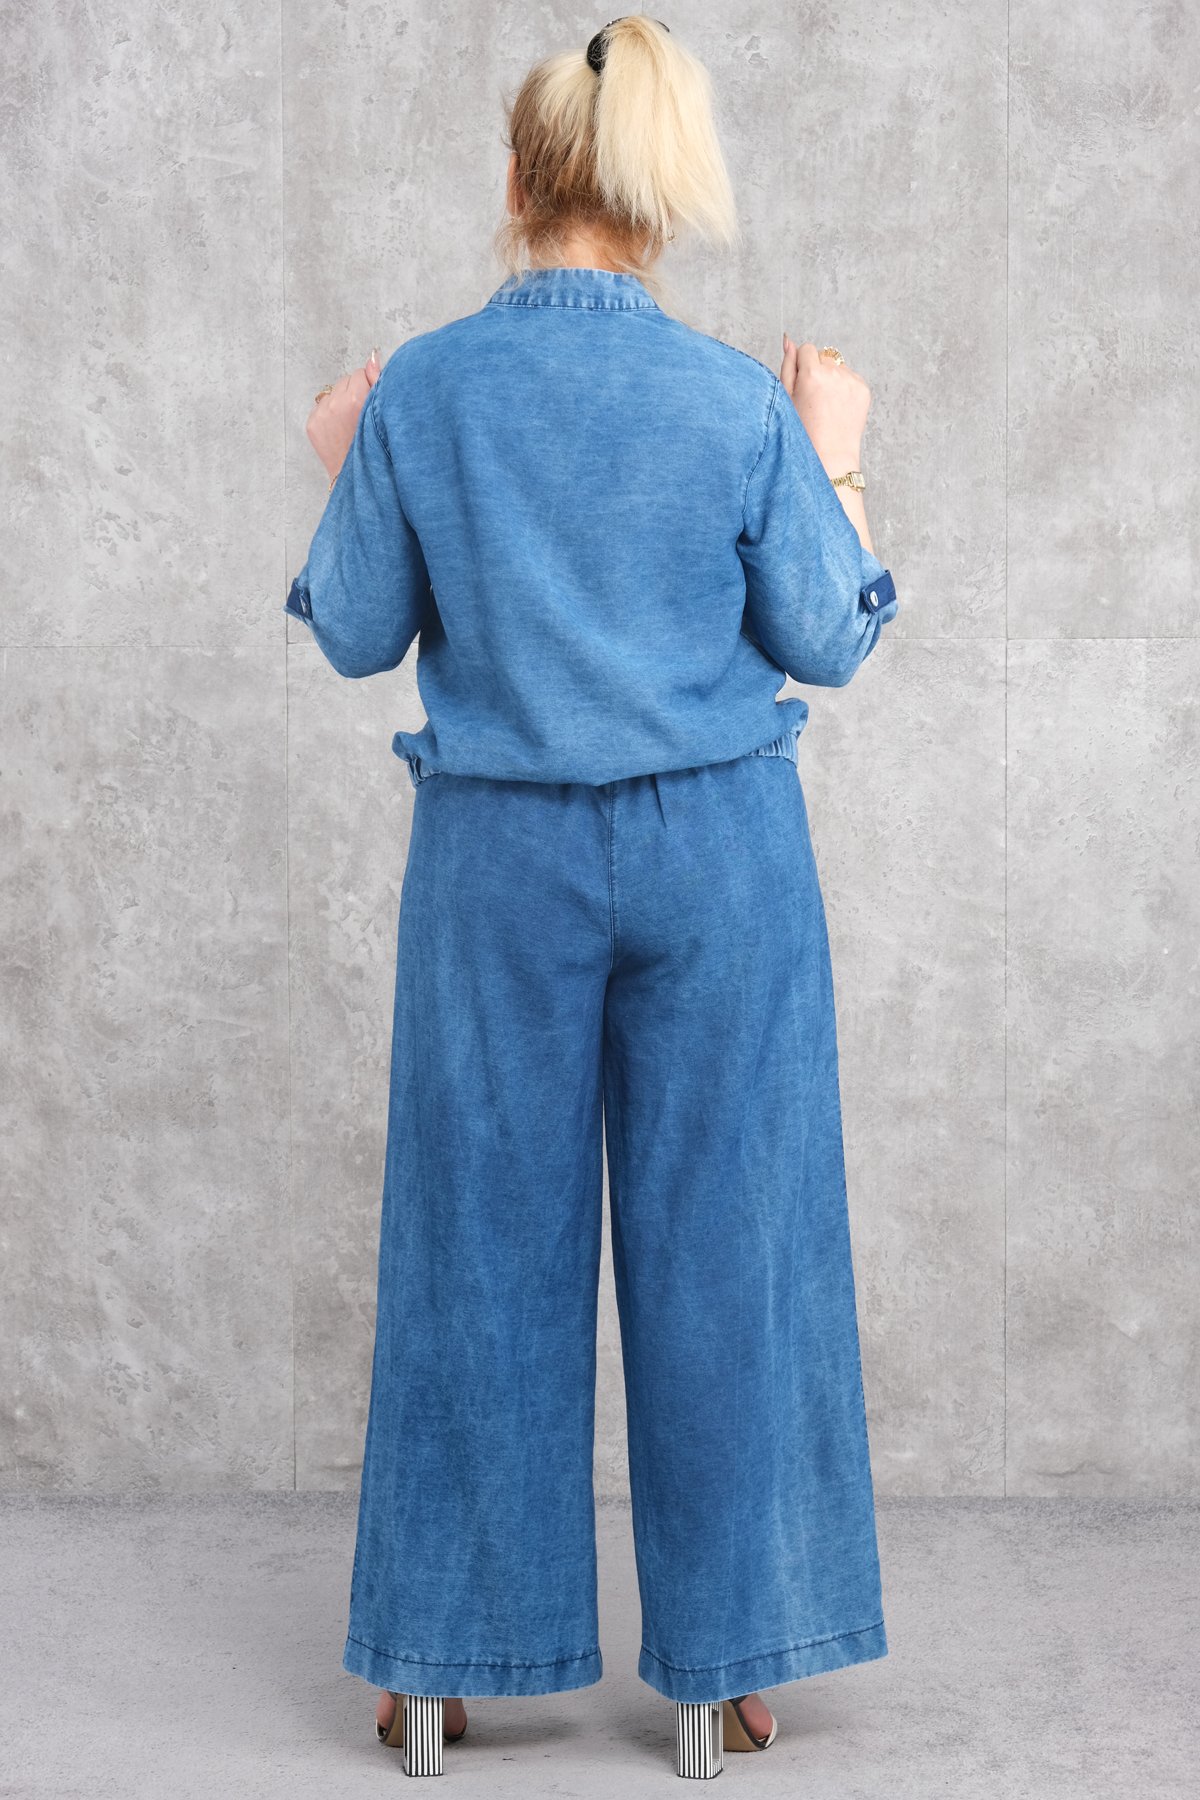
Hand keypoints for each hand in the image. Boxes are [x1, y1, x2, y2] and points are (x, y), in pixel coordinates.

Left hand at [307, 349, 381, 482]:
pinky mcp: (312, 424)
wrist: (358, 481)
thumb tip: (373, 356)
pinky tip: (340, 428)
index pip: (362, 372)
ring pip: (334, 392)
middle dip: (355, 392)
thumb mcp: (383, 416)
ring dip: (342, 401)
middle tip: (363, 415)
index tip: (373, 403)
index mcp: (356, 398)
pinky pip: (322, 406)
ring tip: (352, 423)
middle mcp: (335, 404)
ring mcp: (321, 414)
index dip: (370, 386)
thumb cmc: (376, 451)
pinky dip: (331, 413)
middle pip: (347, 380)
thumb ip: (378, 381)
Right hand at [780, 334, 869, 470]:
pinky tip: (838, 408)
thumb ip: (787, 366)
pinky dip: (844, 388)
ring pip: (838, 367)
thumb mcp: (786, 399)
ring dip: (832, 379)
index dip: (802, 366)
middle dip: (818, 371)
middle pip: (824, 357)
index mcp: (811, 373)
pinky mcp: (863, 390)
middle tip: (813, 400)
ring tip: (826, 406)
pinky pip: (851, 378)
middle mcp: (834, 373)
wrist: (829, 456)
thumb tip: (788, 340)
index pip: (807, 349)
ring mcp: (851, 381)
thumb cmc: (802, 431)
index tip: (802, 386)